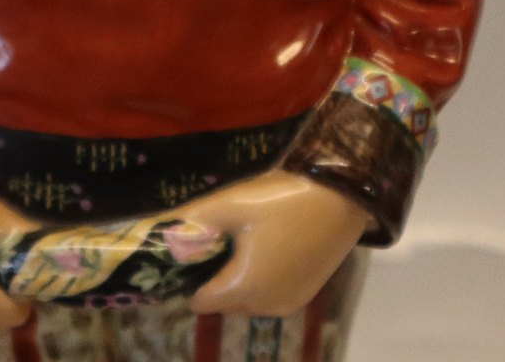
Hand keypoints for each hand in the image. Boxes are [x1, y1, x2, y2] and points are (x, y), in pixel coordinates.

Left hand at [183, 170, 367, 316]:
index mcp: (245, 288)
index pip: (199, 300)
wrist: (344, 197)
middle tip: (222, 234)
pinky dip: (261, 277)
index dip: (189, 275)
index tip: (193, 247)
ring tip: (246, 235)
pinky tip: (269, 242)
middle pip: (222, 301)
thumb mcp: (234, 203)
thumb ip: (195, 221)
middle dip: (215, 273)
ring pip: (246, 299)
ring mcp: (288, 302)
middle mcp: (265, 306)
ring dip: (238, 276)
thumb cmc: (285, 199)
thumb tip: (160, 233)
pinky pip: (269, 294)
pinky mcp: (305, 294)